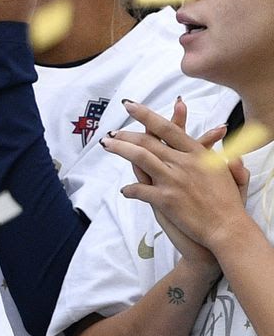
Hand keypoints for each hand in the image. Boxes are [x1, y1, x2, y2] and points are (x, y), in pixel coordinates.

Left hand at [104, 99, 253, 266]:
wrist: (228, 229)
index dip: (146, 115)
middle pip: (148, 141)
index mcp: (198, 154)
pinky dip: (130, 190)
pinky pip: (140, 190)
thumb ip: (221, 154)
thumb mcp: (230, 173)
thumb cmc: (230, 203)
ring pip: (140, 158)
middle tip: (112, 131)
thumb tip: (220, 141)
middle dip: (126, 134)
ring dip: (120, 149)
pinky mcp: (166, 199)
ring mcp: (173, 180)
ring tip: (106, 145)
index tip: (131, 107)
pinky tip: (125, 191)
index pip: (168, 128)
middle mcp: (184, 163)